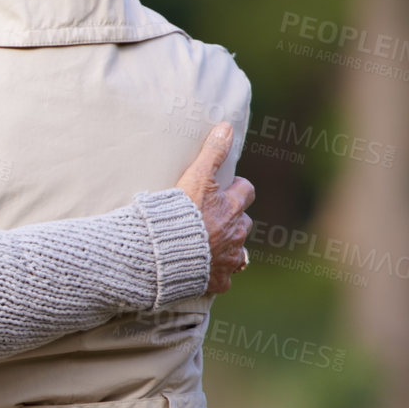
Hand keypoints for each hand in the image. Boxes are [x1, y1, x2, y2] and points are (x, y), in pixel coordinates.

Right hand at [174, 123, 254, 295]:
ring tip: (207, 244)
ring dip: (226, 246)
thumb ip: (211, 152)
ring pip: (238, 251)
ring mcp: (228, 259)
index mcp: (231, 208)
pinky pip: (223, 278)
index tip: (221, 189)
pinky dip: (214, 273)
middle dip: (233, 219)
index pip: (246, 191)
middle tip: (211, 218)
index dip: (235, 189)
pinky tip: (201, 269)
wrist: (162, 253)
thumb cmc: (177, 214)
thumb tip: (227, 126)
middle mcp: (235, 234)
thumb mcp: (195, 177)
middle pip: (244, 222)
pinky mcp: (217, 281)